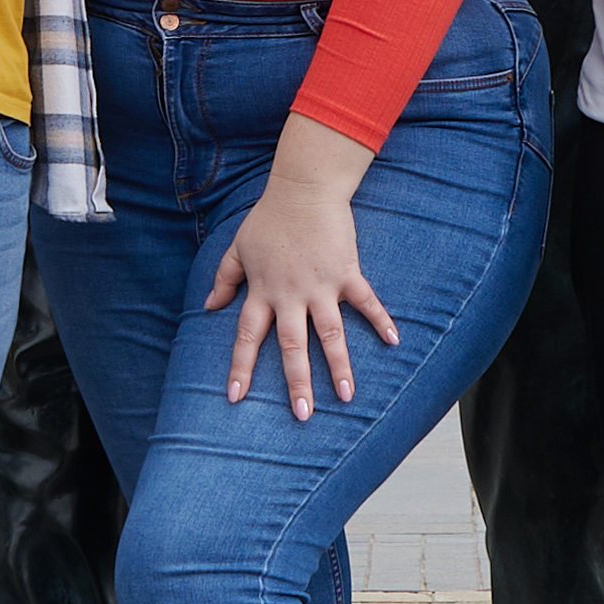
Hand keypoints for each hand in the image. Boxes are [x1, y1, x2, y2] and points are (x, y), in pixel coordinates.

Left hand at [213, 141, 394, 411]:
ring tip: (347, 396)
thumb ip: (224, 279)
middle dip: (296, 382)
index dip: (240, 367)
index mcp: (262, 291)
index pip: (247, 337)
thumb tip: (208, 307)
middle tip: (302, 414)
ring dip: (339, 366)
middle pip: (292, 346)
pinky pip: (365, 301)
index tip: (234, 397)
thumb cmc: (269, 218)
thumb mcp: (238, 248)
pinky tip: (395, 341)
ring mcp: (320, 286)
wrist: (303, 188)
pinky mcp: (346, 273)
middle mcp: (290, 295)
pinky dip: (381, 320)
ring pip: (330, 334)